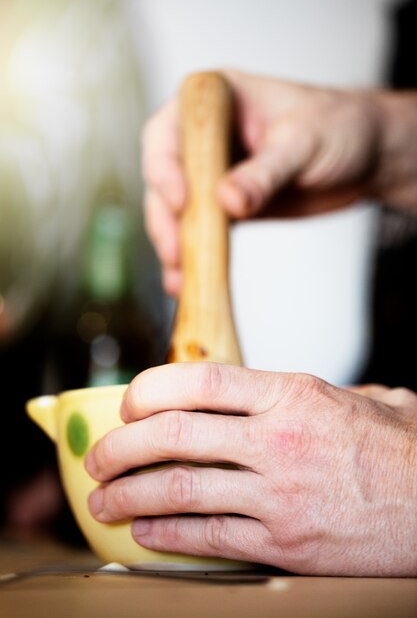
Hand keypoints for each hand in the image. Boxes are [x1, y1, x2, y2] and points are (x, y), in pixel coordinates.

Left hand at [85, 363, 416, 575]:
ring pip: (180, 490)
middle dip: (122, 446)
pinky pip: (209, 537)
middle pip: (174, 435)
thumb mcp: (357, 400)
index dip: (151, 388)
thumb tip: (269, 391)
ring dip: (130, 495)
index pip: (200, 380)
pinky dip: (167, 535)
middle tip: (99, 457)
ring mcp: (278, 495)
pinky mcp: (284, 543)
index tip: (127, 402)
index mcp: (291, 396)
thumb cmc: (398, 452)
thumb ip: (307, 394)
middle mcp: (278, 440)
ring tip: (104, 500)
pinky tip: (145, 533)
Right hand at [142, 69, 383, 295]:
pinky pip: (201, 230)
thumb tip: (227, 201)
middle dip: (166, 218)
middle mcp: (207, 135)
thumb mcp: (303, 144)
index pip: (169, 131)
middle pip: (166, 177)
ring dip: (176, 244)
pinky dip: (195, 255)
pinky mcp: (225, 204)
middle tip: (177, 252)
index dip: (166, 167)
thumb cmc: (340, 127)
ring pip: (177, 209)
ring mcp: (214, 171)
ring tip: (182, 277)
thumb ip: (264, 173)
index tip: (183, 201)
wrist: (367, 156)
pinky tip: (191, 278)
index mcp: (217, 99)